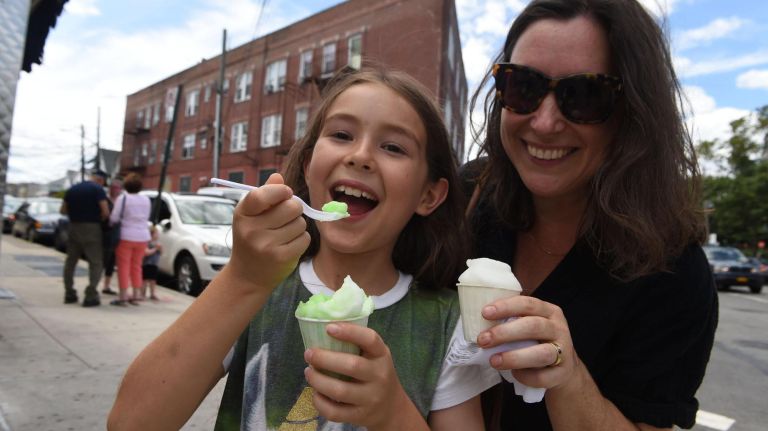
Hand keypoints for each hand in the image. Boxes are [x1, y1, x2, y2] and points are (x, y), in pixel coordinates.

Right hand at [225, 173, 309, 291]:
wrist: (247, 276)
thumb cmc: (251, 239)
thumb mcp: (251, 215)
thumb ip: (265, 194)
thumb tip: (278, 177)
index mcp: (243, 213)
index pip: (262, 195)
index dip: (280, 191)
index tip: (286, 193)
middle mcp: (252, 229)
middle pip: (291, 207)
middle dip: (294, 209)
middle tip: (287, 217)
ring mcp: (266, 245)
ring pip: (300, 223)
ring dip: (297, 226)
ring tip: (284, 233)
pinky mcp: (281, 258)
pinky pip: (304, 238)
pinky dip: (301, 240)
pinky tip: (289, 244)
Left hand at [303, 323, 415, 429]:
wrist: (391, 408)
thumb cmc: (375, 374)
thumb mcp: (375, 356)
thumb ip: (357, 344)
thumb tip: (322, 329)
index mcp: (382, 355)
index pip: (370, 339)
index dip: (349, 332)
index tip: (329, 327)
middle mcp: (380, 376)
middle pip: (351, 365)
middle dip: (324, 359)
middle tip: (309, 353)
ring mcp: (371, 398)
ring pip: (340, 390)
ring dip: (318, 380)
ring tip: (309, 372)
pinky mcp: (360, 416)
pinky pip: (335, 411)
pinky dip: (319, 402)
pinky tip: (315, 393)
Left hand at [477, 295, 579, 389]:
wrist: (563, 369)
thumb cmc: (537, 342)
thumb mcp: (529, 326)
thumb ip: (512, 321)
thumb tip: (478, 323)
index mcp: (549, 311)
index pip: (528, 304)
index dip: (506, 307)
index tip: (485, 313)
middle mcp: (558, 328)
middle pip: (533, 326)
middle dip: (505, 333)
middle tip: (483, 340)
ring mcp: (563, 351)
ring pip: (541, 353)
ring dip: (514, 357)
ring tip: (493, 361)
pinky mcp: (562, 373)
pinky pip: (542, 376)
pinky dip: (525, 376)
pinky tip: (514, 374)